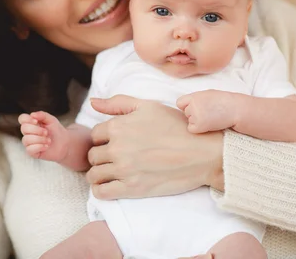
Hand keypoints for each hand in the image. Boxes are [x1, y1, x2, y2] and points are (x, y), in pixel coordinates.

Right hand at [19, 111, 68, 161]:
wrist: (65, 144)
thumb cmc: (56, 131)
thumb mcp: (51, 120)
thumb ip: (42, 115)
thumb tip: (32, 114)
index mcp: (31, 123)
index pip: (22, 119)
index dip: (27, 119)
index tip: (36, 121)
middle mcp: (28, 133)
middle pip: (24, 128)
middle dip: (37, 130)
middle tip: (47, 132)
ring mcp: (29, 143)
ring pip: (26, 139)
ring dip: (40, 139)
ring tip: (49, 140)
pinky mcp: (32, 152)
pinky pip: (29, 149)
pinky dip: (39, 147)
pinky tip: (46, 146)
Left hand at [86, 95, 223, 199]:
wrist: (202, 153)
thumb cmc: (177, 126)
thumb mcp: (148, 106)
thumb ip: (118, 103)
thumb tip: (93, 103)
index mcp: (118, 126)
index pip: (95, 134)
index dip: (104, 137)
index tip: (116, 141)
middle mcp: (117, 148)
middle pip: (93, 155)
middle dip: (101, 155)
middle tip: (115, 157)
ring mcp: (124, 170)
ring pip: (94, 174)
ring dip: (99, 173)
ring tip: (111, 171)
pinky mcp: (132, 189)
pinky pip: (102, 192)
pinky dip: (101, 190)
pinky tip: (110, 185)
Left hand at [176, 90, 236, 133]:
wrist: (236, 109)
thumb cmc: (224, 101)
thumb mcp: (207, 94)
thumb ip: (196, 98)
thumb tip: (185, 105)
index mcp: (194, 96)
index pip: (179, 103)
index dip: (186, 106)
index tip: (194, 107)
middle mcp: (193, 105)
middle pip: (185, 112)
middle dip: (193, 113)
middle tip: (207, 112)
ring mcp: (195, 116)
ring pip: (189, 120)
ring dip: (197, 121)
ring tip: (210, 117)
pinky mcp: (199, 126)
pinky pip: (191, 129)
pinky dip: (198, 129)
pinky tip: (208, 124)